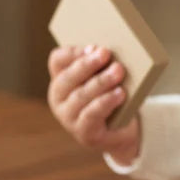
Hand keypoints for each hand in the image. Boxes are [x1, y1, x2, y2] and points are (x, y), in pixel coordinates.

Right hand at [47, 45, 140, 163]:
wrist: (121, 130)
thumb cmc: (110, 96)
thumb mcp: (104, 77)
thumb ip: (102, 65)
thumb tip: (105, 51)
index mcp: (61, 78)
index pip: (58, 60)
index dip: (72, 52)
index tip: (92, 47)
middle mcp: (59, 98)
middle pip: (67, 77)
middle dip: (87, 64)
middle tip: (105, 53)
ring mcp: (68, 117)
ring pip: (81, 96)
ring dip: (100, 82)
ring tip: (118, 72)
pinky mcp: (83, 132)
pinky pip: (92, 115)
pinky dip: (106, 102)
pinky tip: (120, 93)